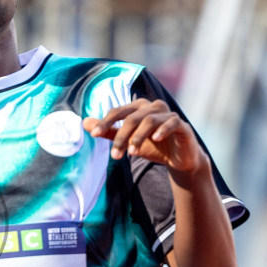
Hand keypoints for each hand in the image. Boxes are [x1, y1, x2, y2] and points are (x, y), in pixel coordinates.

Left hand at [82, 98, 208, 177]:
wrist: (178, 159)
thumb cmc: (153, 147)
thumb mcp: (128, 140)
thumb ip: (109, 132)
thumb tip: (84, 123)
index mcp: (139, 108)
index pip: (118, 111)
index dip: (105, 122)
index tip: (93, 135)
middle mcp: (153, 107)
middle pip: (132, 118)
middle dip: (121, 136)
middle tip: (114, 155)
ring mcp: (168, 114)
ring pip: (149, 121)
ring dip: (138, 137)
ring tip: (131, 153)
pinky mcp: (182, 124)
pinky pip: (171, 123)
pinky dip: (162, 130)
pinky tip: (154, 139)